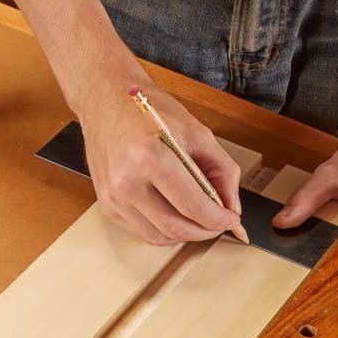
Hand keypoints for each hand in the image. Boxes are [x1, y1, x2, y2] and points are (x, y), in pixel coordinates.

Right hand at [76, 78, 242, 244]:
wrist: (106, 100)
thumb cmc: (148, 110)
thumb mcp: (196, 132)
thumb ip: (222, 170)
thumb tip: (231, 206)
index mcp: (150, 157)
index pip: (193, 206)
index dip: (219, 220)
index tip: (232, 219)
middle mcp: (126, 181)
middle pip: (176, 228)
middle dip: (205, 231)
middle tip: (219, 222)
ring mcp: (113, 197)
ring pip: (159, 237)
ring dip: (185, 233)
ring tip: (198, 216)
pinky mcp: (107, 205)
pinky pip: (142, 231)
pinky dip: (164, 228)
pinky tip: (173, 211)